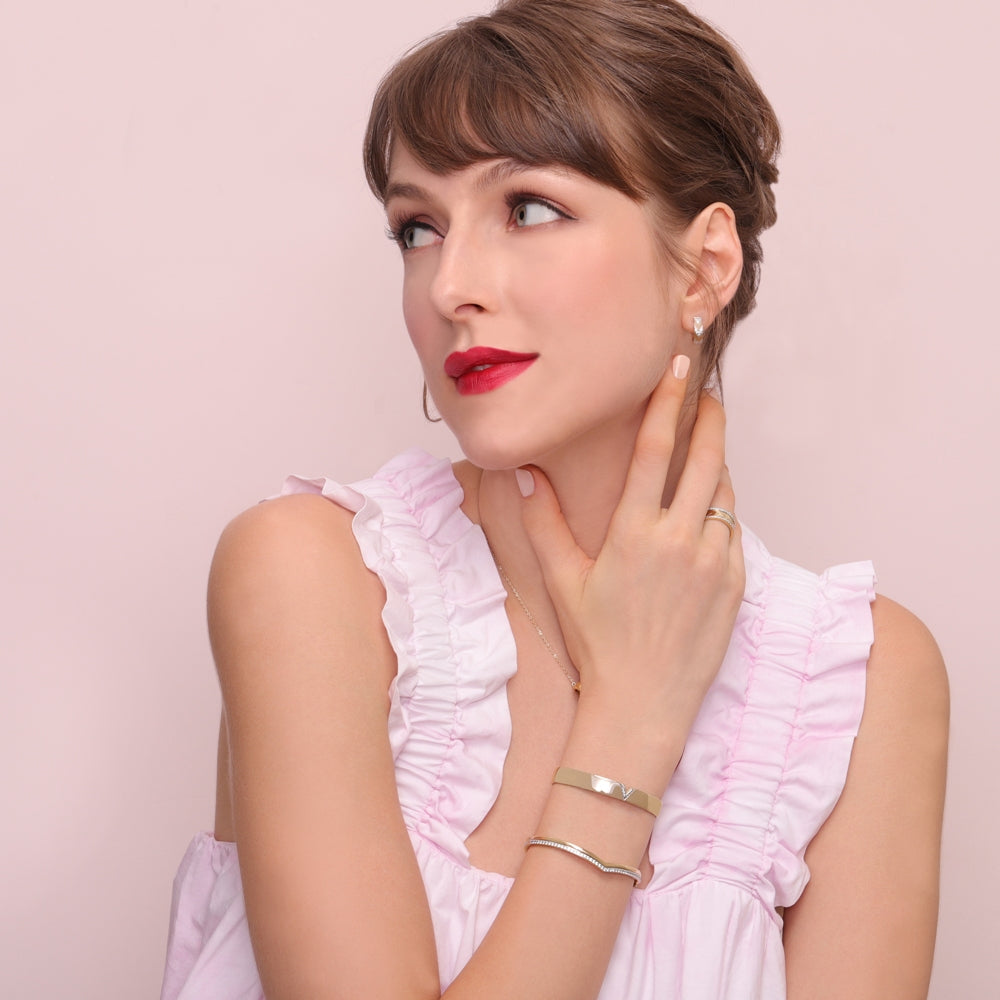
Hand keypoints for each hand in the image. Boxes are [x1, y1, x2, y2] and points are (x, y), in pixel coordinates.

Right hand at [518, 357, 744, 743]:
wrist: (643, 703)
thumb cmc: (598, 642)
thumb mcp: (564, 582)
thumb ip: (543, 523)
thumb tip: (525, 474)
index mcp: (634, 532)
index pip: (655, 449)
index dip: (667, 402)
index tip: (678, 368)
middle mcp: (680, 539)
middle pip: (706, 458)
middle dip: (710, 419)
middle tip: (708, 395)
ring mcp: (715, 562)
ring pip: (725, 494)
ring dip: (717, 467)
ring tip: (704, 454)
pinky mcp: (737, 584)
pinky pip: (735, 533)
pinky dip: (723, 514)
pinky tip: (708, 515)